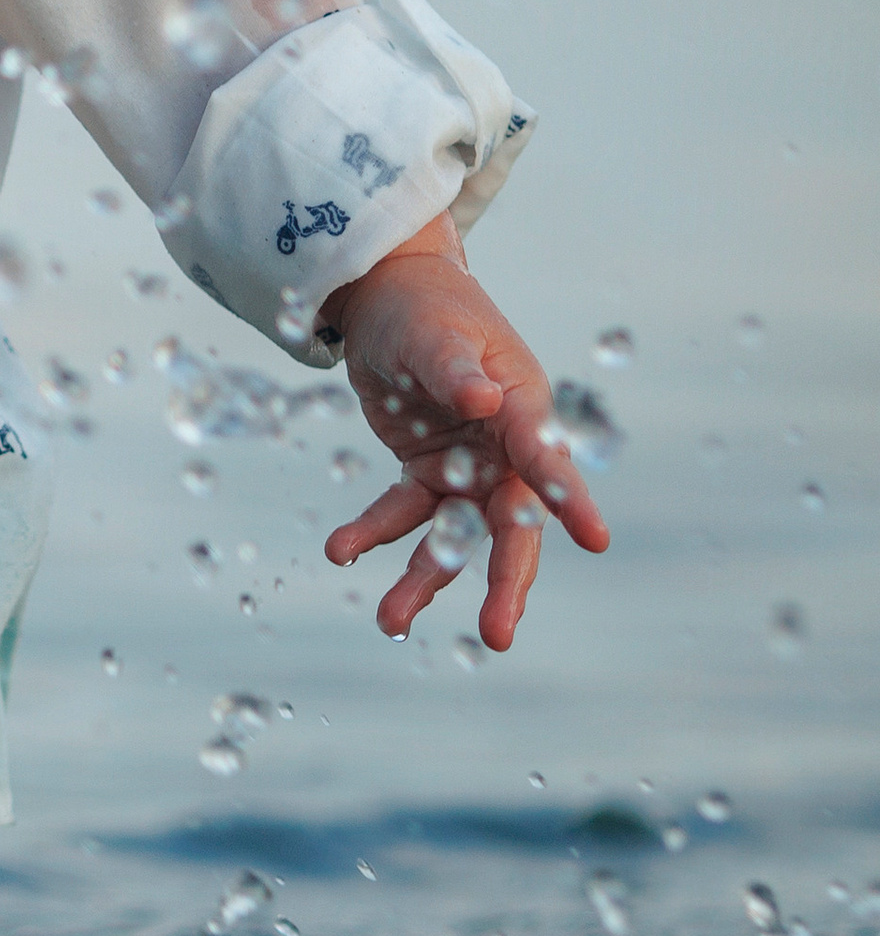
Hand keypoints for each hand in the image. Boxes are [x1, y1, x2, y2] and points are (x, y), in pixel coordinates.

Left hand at [320, 218, 609, 647]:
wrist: (389, 300)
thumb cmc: (427, 310)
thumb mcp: (435, 334)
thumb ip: (456, 370)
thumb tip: (484, 400)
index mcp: (521, 408)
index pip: (546, 458)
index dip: (568, 497)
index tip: (596, 539)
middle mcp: (502, 449)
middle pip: (510, 524)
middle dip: (504, 582)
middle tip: (497, 636)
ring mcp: (465, 467)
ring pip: (453, 537)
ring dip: (424, 579)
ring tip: (389, 620)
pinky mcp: (425, 474)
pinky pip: (402, 515)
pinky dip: (372, 535)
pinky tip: (340, 552)